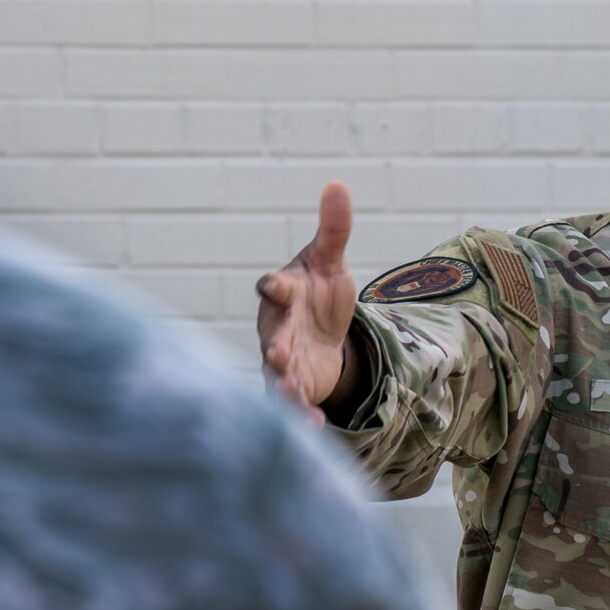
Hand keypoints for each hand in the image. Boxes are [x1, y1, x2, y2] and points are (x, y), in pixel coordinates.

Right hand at [257, 182, 358, 422]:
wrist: (323, 333)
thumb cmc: (319, 292)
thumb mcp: (330, 261)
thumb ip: (334, 229)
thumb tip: (338, 184)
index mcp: (283, 293)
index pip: (274, 287)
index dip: (274, 286)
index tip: (275, 285)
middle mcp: (276, 328)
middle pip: (271, 336)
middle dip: (273, 345)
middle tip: (275, 353)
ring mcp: (281, 360)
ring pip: (276, 374)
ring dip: (282, 384)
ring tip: (291, 395)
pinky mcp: (293, 386)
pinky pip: (292, 403)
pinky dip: (301, 414)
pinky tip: (313, 425)